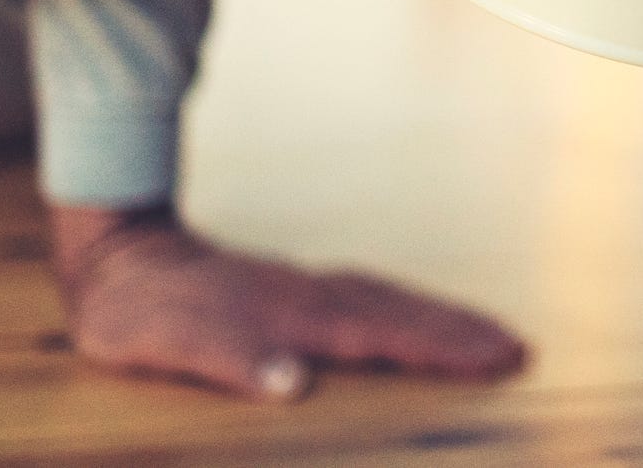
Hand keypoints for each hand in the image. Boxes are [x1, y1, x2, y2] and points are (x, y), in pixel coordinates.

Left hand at [50, 203, 524, 400]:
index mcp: (297, 316)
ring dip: (445, 319)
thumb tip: (293, 384)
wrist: (122, 257)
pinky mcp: (300, 290)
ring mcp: (310, 289)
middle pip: (406, 312)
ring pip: (394, 300)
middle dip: (464, 332)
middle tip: (520, 347)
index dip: (444, 349)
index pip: (387, 335)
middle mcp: (315, 297)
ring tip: (490, 334)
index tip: (499, 356)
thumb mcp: (173, 345)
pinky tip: (418, 318)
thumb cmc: (146, 314)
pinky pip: (373, 298)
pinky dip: (410, 309)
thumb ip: (232, 360)